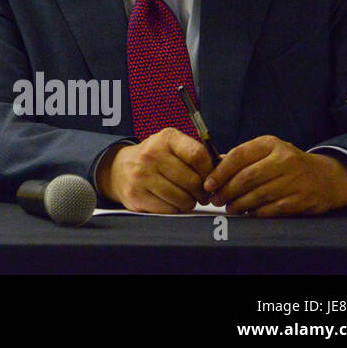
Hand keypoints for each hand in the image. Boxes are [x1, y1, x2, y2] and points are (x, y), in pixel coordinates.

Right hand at [97, 128, 213, 212]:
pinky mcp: (136, 194)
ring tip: (186, 197)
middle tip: (201, 194)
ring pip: (183, 198)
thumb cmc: (155, 158)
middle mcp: (151, 154)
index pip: (199, 156)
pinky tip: (172, 201)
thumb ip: (197, 154)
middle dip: (202, 192)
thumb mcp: (173, 146)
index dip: (210, 172)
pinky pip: (169, 209)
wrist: (120, 168)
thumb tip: (226, 165)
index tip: (210, 179)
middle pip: (193, 181)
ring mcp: (142, 175)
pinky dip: (175, 208)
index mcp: (166, 138)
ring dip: (190, 202)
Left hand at [203, 136, 346, 215]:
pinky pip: (274, 208)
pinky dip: (257, 212)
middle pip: (247, 177)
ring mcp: (295, 179)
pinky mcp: (303, 199)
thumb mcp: (267, 152)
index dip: (220, 172)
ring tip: (230, 208)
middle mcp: (284, 159)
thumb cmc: (287, 164)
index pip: (239, 155)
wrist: (326, 177)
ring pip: (259, 194)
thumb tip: (213, 169)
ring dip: (239, 204)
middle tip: (216, 199)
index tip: (208, 184)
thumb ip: (242, 158)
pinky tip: (248, 213)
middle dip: (227, 191)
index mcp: (270, 144)